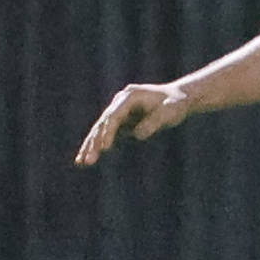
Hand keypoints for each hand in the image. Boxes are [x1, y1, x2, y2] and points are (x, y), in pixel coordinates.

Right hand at [74, 82, 190, 165]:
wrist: (179, 98)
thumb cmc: (176, 104)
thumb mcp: (170, 112)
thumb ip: (154, 122)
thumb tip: (137, 136)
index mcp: (130, 96)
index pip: (114, 116)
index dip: (108, 131)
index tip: (105, 147)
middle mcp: (119, 102)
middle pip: (103, 123)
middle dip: (94, 142)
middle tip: (87, 160)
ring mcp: (118, 111)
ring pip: (100, 129)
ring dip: (90, 146)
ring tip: (81, 162)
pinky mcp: (120, 121)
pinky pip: (105, 135)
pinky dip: (96, 146)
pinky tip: (86, 159)